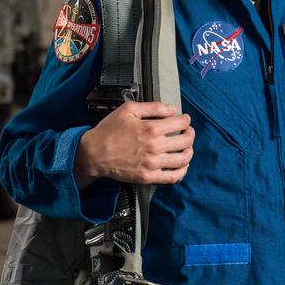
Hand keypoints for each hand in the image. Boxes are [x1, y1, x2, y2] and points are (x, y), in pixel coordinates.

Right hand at [74, 101, 193, 187]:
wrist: (94, 153)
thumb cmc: (109, 131)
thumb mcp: (128, 110)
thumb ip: (153, 107)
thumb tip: (171, 109)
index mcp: (151, 129)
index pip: (181, 123)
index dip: (186, 119)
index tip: (184, 119)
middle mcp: (154, 147)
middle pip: (186, 140)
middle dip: (190, 134)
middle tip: (187, 132)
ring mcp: (152, 164)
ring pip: (183, 159)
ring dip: (189, 151)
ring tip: (186, 147)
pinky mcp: (148, 177)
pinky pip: (173, 177)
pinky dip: (182, 171)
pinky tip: (181, 165)